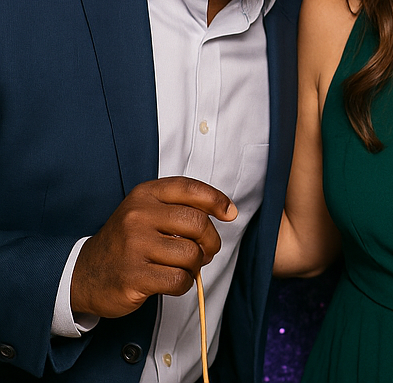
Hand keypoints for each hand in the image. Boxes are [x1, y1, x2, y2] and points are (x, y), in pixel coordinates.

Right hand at [70, 177, 236, 318]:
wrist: (83, 273)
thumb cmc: (126, 241)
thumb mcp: (147, 211)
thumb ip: (181, 206)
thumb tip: (228, 212)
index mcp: (145, 194)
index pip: (191, 189)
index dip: (217, 200)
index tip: (229, 213)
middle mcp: (139, 215)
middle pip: (197, 223)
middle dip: (210, 241)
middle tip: (206, 251)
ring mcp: (134, 246)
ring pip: (191, 254)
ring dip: (195, 266)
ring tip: (184, 267)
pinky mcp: (134, 276)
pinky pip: (178, 279)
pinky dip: (184, 283)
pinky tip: (172, 281)